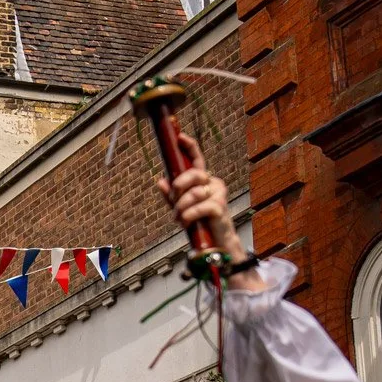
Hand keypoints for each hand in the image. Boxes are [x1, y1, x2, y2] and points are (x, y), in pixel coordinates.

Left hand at [158, 133, 260, 287]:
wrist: (215, 244)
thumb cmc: (199, 224)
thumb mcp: (181, 208)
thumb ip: (171, 196)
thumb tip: (160, 181)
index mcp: (204, 180)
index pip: (197, 160)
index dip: (189, 147)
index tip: (180, 137)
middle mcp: (213, 183)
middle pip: (194, 174)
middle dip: (179, 187)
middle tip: (174, 200)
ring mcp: (219, 195)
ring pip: (193, 193)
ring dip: (181, 207)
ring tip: (179, 218)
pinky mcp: (220, 208)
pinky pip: (199, 207)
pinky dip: (188, 215)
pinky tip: (185, 222)